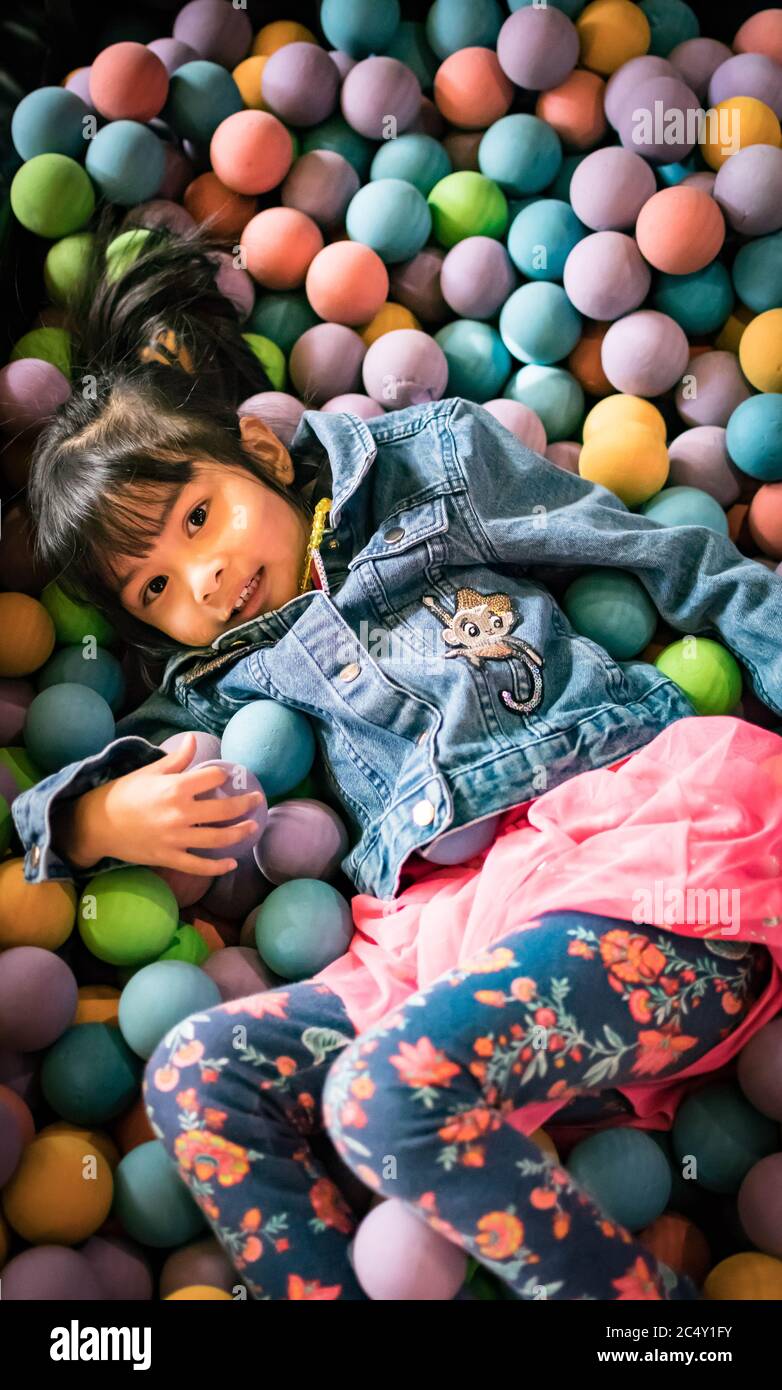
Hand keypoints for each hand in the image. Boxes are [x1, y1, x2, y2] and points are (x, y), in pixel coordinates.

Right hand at [62, 733, 262, 875]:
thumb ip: (177, 759)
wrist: (97, 823)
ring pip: (218, 839)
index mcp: (176, 788)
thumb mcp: (149, 771)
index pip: (213, 778)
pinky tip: (232, 863)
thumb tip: (193, 738)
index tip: (230, 776)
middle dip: (245, 804)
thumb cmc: (123, 793)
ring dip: (240, 834)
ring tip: (253, 827)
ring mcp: (176, 838)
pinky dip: (217, 867)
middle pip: (224, 810)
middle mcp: (180, 814)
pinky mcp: (169, 857)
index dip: (224, 776)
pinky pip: (199, 866)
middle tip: (257, 800)